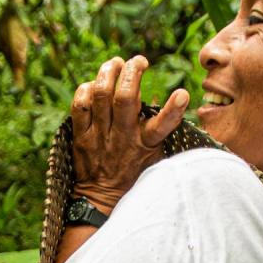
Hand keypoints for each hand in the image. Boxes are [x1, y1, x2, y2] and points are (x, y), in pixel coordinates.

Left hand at [69, 55, 188, 212]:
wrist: (100, 201)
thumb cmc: (132, 175)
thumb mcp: (154, 156)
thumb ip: (159, 130)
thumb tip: (166, 98)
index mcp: (145, 144)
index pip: (163, 126)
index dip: (173, 109)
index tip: (182, 94)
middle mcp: (122, 138)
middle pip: (125, 97)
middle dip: (132, 71)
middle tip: (139, 61)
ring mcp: (99, 137)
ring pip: (100, 95)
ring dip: (108, 72)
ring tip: (115, 63)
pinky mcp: (80, 137)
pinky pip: (79, 106)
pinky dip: (85, 90)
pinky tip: (92, 84)